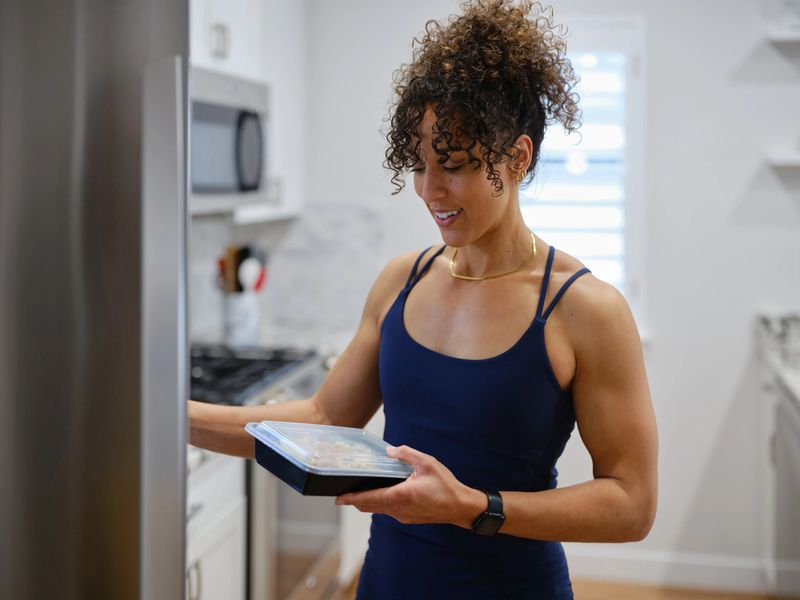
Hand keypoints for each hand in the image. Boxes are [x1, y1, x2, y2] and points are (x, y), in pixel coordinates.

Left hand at [334, 444, 485, 527]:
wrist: (460, 507)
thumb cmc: (445, 486)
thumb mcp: (427, 463)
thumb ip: (406, 454)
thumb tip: (390, 451)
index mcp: (401, 495)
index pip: (369, 499)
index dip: (352, 499)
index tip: (338, 499)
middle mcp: (399, 509)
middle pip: (370, 507)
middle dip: (355, 501)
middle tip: (343, 494)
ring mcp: (403, 516)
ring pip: (378, 510)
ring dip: (368, 503)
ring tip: (359, 493)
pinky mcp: (408, 518)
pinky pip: (388, 511)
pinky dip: (379, 504)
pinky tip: (381, 495)